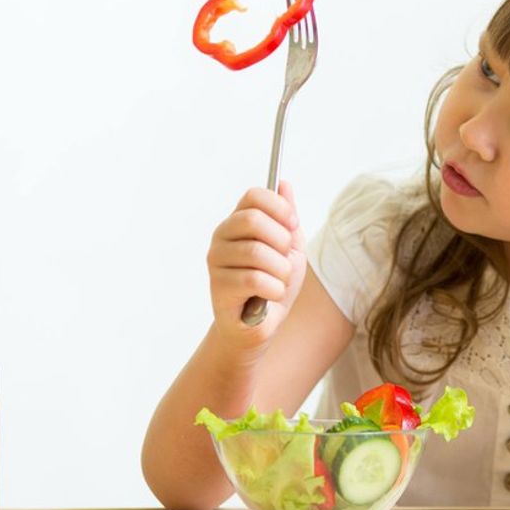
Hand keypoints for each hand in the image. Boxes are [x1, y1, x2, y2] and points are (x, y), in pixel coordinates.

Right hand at [207, 180, 305, 342]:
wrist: (261, 325)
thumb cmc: (274, 283)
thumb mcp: (289, 247)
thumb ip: (286, 217)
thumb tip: (284, 183)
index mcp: (238, 222)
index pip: (253, 195)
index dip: (279, 208)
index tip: (292, 226)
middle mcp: (222, 236)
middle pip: (253, 220)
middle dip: (281, 241)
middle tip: (284, 260)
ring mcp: (216, 261)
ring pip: (257, 253)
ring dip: (280, 271)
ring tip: (278, 282)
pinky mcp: (218, 287)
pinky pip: (255, 280)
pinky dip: (274, 290)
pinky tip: (270, 297)